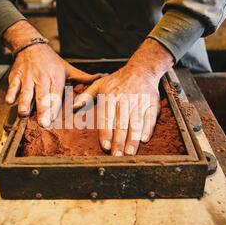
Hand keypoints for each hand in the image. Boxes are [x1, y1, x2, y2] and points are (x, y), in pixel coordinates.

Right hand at [3, 20, 102, 125]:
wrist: (31, 46)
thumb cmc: (52, 62)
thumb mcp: (68, 69)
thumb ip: (83, 78)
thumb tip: (102, 78)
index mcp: (56, 78)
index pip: (56, 95)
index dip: (54, 107)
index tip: (53, 119)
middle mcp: (42, 78)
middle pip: (42, 96)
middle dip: (42, 110)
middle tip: (42, 123)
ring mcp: (28, 77)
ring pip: (26, 92)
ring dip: (24, 103)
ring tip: (24, 114)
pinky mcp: (16, 76)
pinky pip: (13, 86)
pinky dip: (11, 93)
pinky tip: (9, 101)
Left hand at [73, 38, 173, 155]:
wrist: (141, 69)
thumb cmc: (118, 80)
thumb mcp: (99, 84)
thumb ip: (86, 96)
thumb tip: (74, 107)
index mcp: (110, 97)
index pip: (107, 118)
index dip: (106, 133)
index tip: (105, 146)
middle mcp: (124, 101)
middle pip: (121, 124)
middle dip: (119, 141)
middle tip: (117, 156)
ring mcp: (139, 103)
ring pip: (136, 123)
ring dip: (133, 139)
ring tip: (130, 152)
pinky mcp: (151, 104)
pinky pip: (150, 118)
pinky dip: (148, 128)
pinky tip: (144, 139)